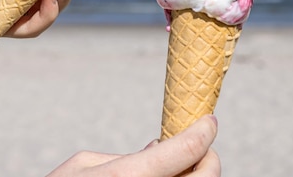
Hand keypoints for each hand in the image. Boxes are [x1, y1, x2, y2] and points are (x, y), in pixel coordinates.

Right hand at [46, 115, 219, 176]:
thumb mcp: (83, 165)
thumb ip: (126, 156)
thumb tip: (159, 149)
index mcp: (131, 176)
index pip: (188, 149)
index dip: (204, 131)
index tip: (208, 121)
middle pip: (207, 175)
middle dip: (208, 157)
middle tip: (200, 147)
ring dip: (197, 174)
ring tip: (181, 165)